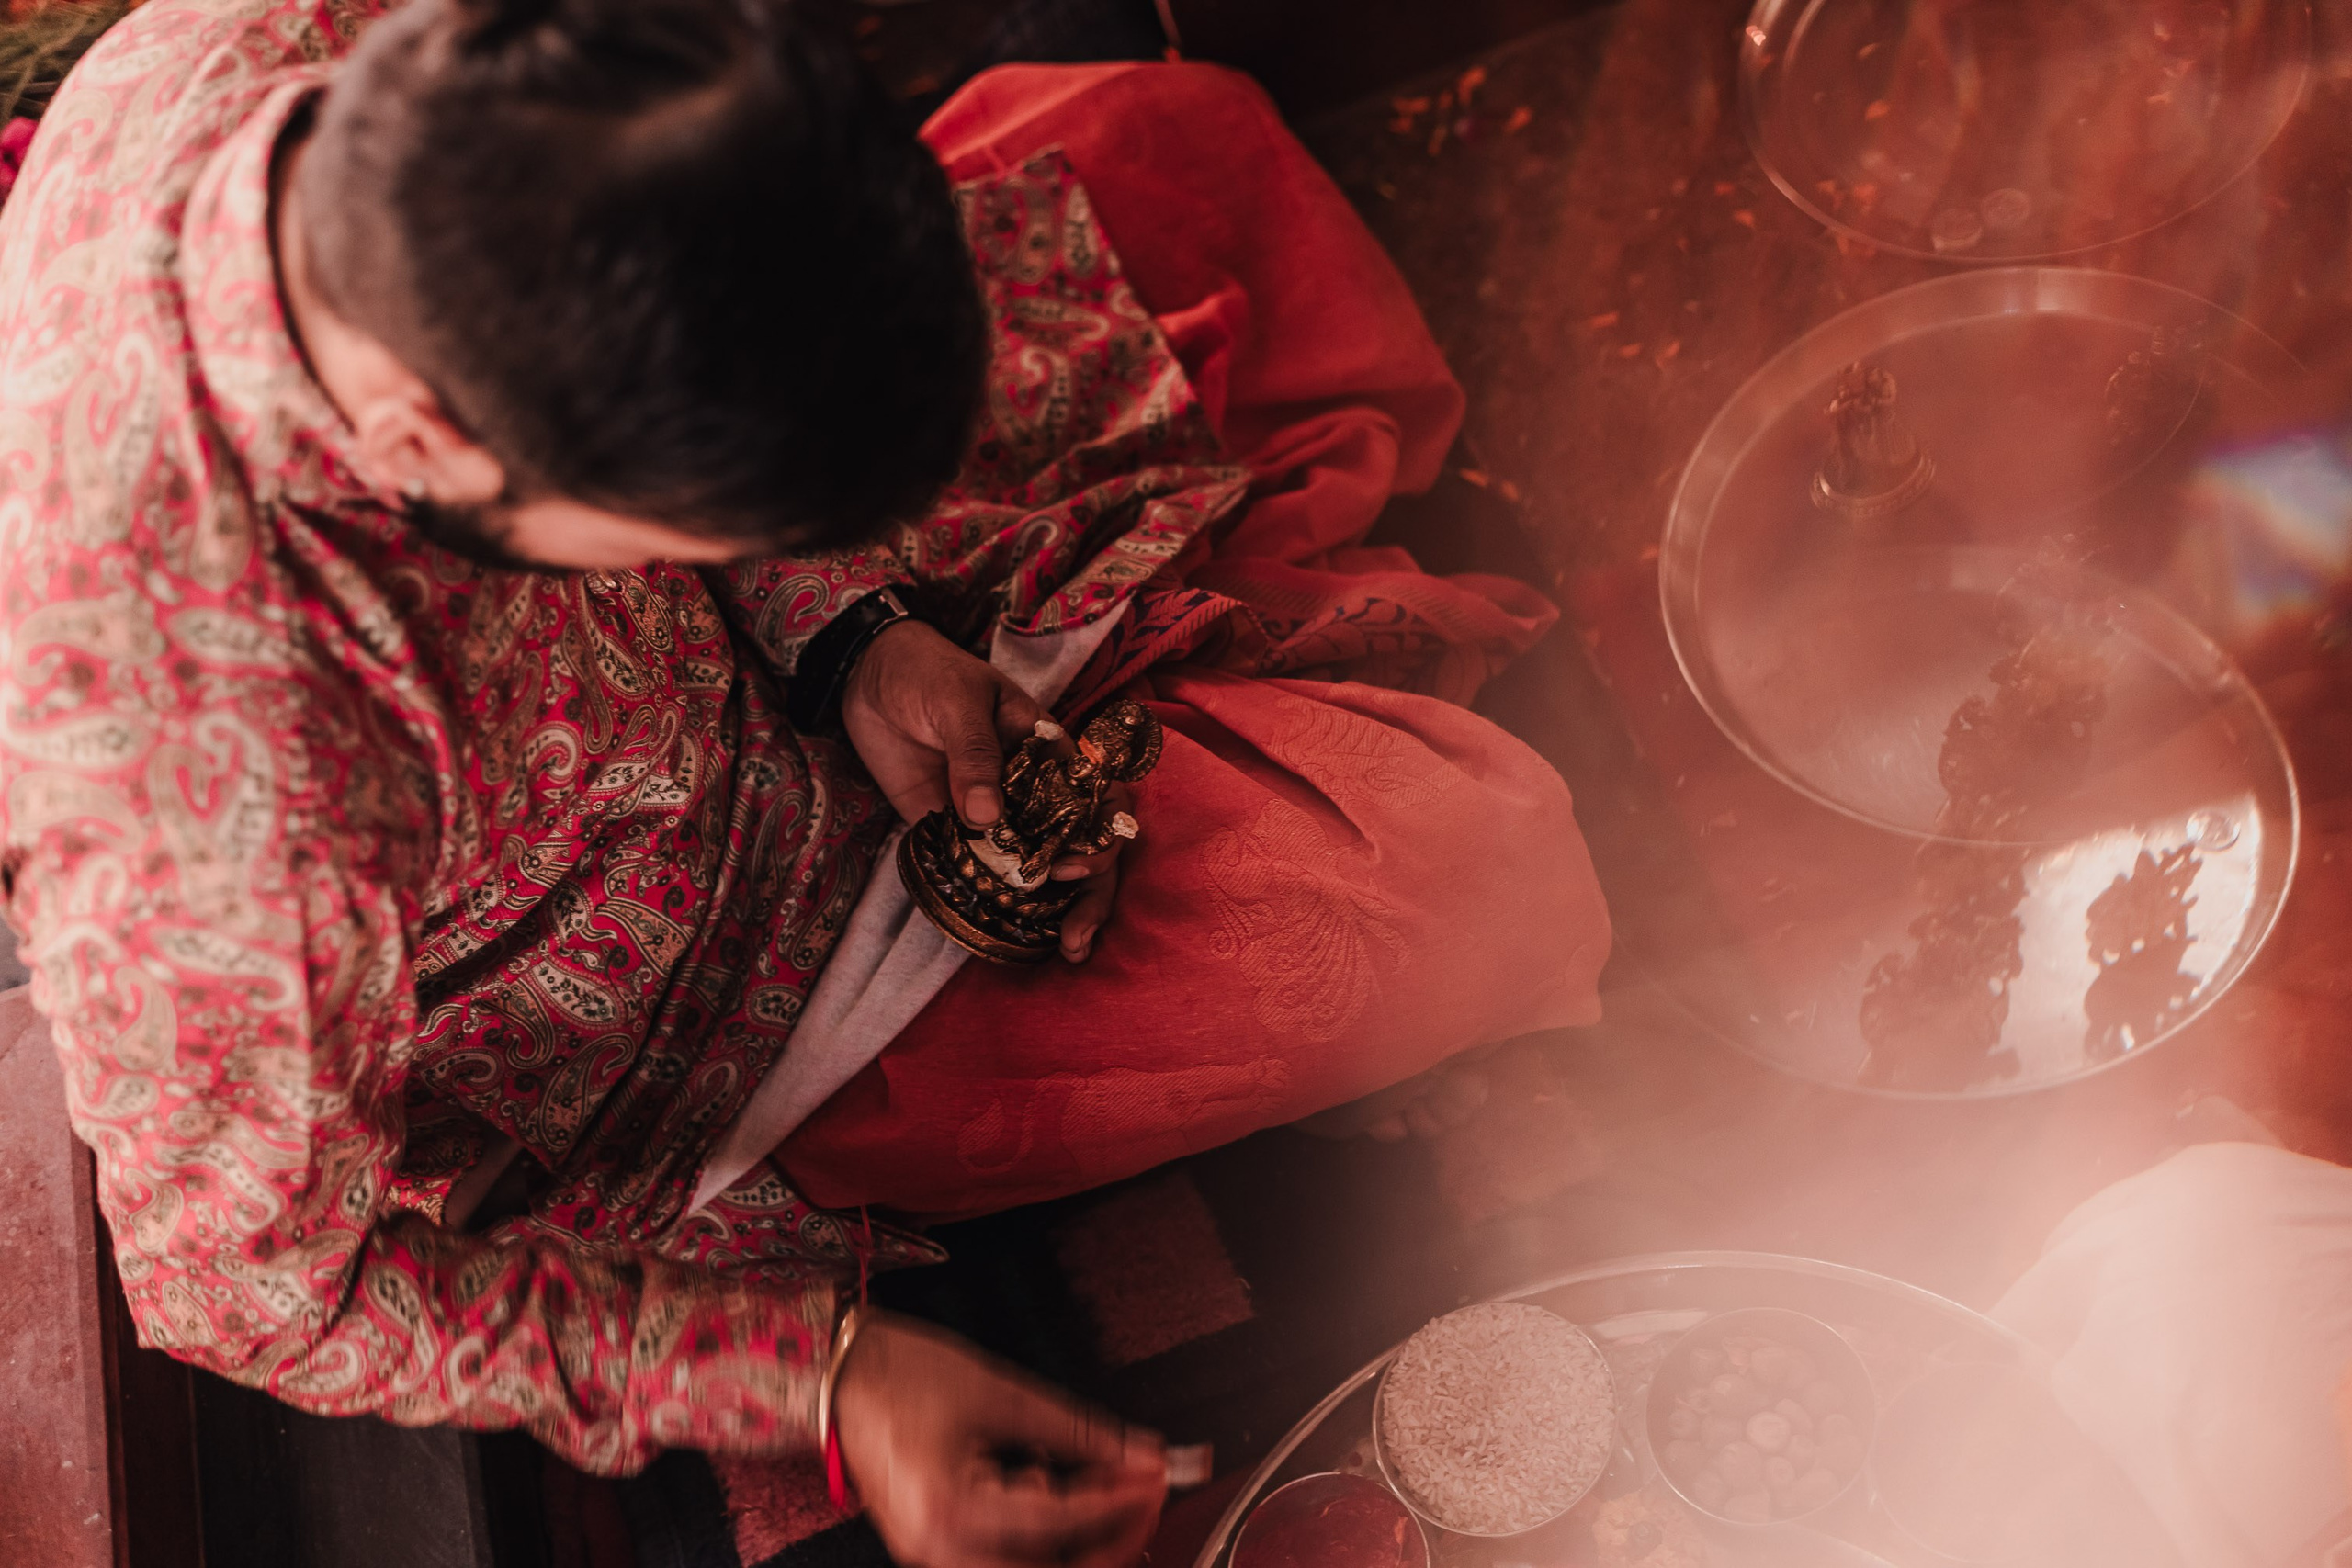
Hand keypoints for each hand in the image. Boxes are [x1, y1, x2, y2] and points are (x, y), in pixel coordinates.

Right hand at [833, 1312, 1168, 1567]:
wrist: (839, 1375)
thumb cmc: (900, 1374)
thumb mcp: (1001, 1391)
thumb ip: (1079, 1430)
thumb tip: (1142, 1453)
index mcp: (951, 1511)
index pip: (1064, 1521)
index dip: (1124, 1496)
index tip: (1159, 1471)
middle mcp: (939, 1550)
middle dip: (1112, 1535)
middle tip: (1144, 1490)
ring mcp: (935, 1556)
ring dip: (1080, 1541)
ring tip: (1097, 1486)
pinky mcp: (938, 1548)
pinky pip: (1008, 1559)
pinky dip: (1045, 1535)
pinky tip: (1050, 1486)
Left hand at [840, 621, 1125, 960]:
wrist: (868, 676)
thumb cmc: (929, 673)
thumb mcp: (960, 703)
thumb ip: (976, 756)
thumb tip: (986, 818)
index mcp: (1048, 754)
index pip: (1095, 801)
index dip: (1100, 838)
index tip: (1075, 867)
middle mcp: (1031, 792)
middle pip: (1077, 847)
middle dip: (1089, 893)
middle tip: (1076, 936)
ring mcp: (994, 816)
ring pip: (1036, 868)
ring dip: (1053, 910)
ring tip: (1066, 950)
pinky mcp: (953, 831)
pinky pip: (981, 872)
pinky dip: (996, 903)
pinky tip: (1005, 933)